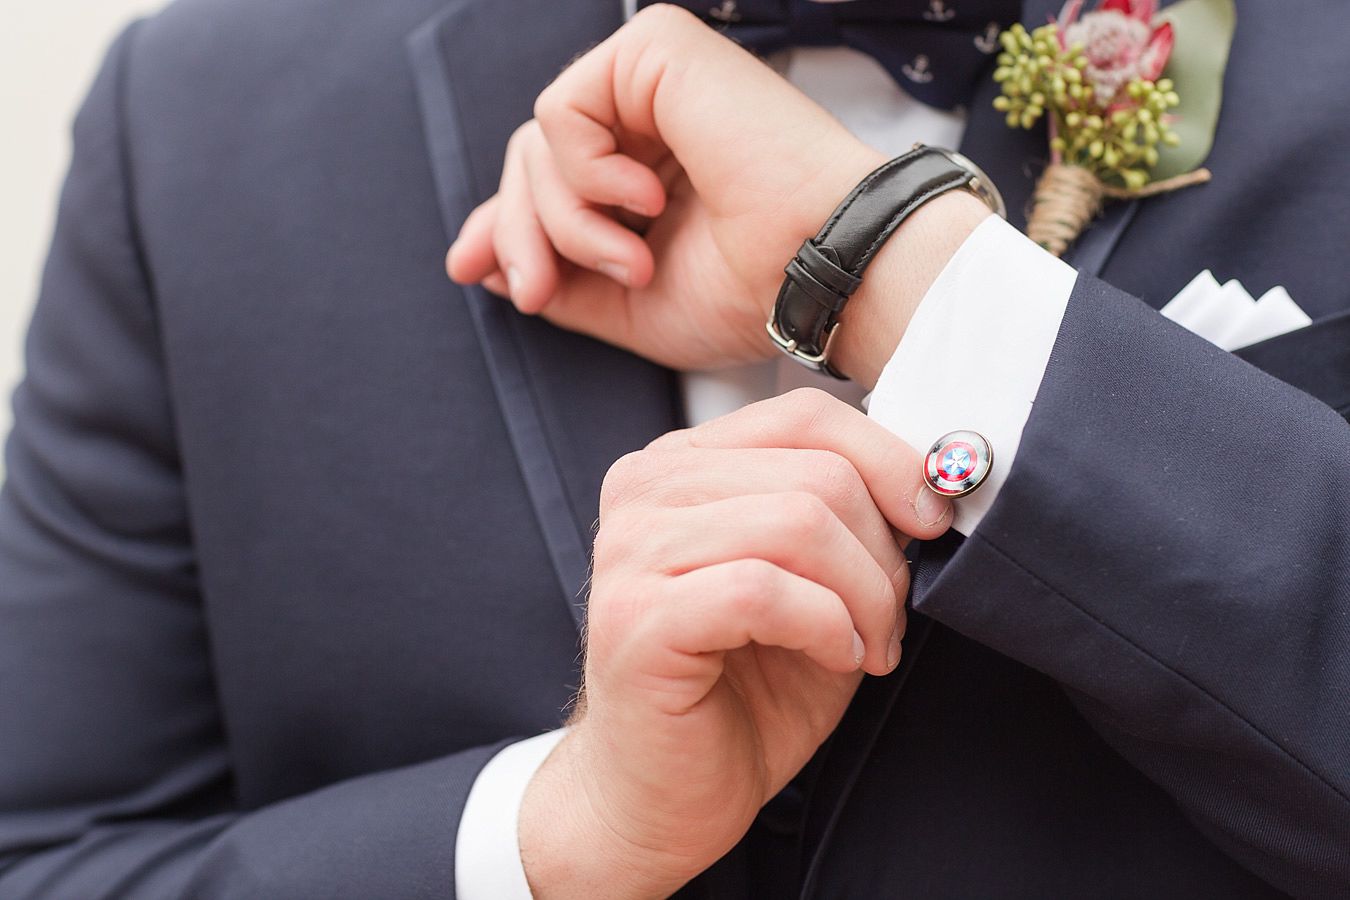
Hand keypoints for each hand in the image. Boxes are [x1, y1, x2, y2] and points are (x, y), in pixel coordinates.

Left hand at [447, 5, 986, 380]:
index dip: (503, 224)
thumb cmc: (751, 292)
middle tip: (540, 293)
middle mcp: (650, 120)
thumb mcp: (630, 306)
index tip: (471, 271)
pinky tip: (645, 200)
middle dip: (520, 234)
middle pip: (530, 161)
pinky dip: (585, 173)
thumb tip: (482, 263)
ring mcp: (654, 80)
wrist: (821, 266)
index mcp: (650, 170)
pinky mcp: (658, 50)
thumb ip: (559, 280)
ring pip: (539, 142)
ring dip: (567, 221)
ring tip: (636, 261)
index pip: (549, 181)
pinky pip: (561, 112)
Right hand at [518, 390, 953, 896]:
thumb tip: (931, 479)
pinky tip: (833, 658)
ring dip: (864, 597)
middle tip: (889, 622)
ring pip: (798, 523)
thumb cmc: (743, 689)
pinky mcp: (637, 617)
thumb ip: (846, 518)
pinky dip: (826, 627)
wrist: (662, 796)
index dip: (891, 464)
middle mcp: (644, 488)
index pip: (805, 416)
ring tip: (866, 646)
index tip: (930, 525)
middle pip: (816, 472)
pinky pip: (764, 591)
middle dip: (883, 554)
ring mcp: (631, 549)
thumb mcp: (813, 583)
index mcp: (682, 463)